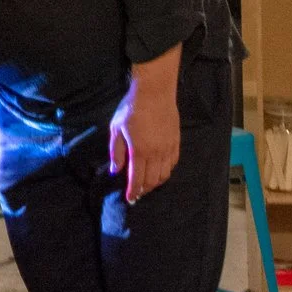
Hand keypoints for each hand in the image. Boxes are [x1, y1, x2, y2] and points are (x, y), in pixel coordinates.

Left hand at [108, 72, 182, 203]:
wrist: (155, 92)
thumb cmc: (131, 108)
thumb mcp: (116, 128)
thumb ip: (116, 151)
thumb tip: (115, 171)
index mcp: (139, 150)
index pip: (137, 178)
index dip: (133, 191)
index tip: (129, 199)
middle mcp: (156, 153)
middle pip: (152, 180)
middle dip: (144, 190)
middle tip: (137, 193)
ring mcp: (168, 149)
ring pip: (164, 175)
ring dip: (155, 183)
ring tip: (147, 184)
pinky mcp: (176, 143)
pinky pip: (173, 164)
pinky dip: (166, 172)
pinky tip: (159, 171)